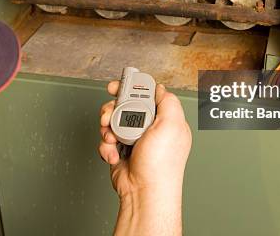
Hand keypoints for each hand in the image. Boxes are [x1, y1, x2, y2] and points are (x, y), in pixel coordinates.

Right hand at [99, 81, 191, 234]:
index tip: (117, 87)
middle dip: (112, 109)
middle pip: (124, 105)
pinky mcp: (120, 151)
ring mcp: (134, 140)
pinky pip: (107, 140)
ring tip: (112, 139)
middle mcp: (150, 129)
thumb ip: (168, 101)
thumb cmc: (160, 165)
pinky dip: (106, 146)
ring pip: (112, 122)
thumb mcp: (172, 125)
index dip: (131, 87)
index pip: (147, 94)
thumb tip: (160, 89)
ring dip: (107, 129)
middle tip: (108, 115)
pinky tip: (114, 154)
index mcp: (165, 120)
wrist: (143, 192)